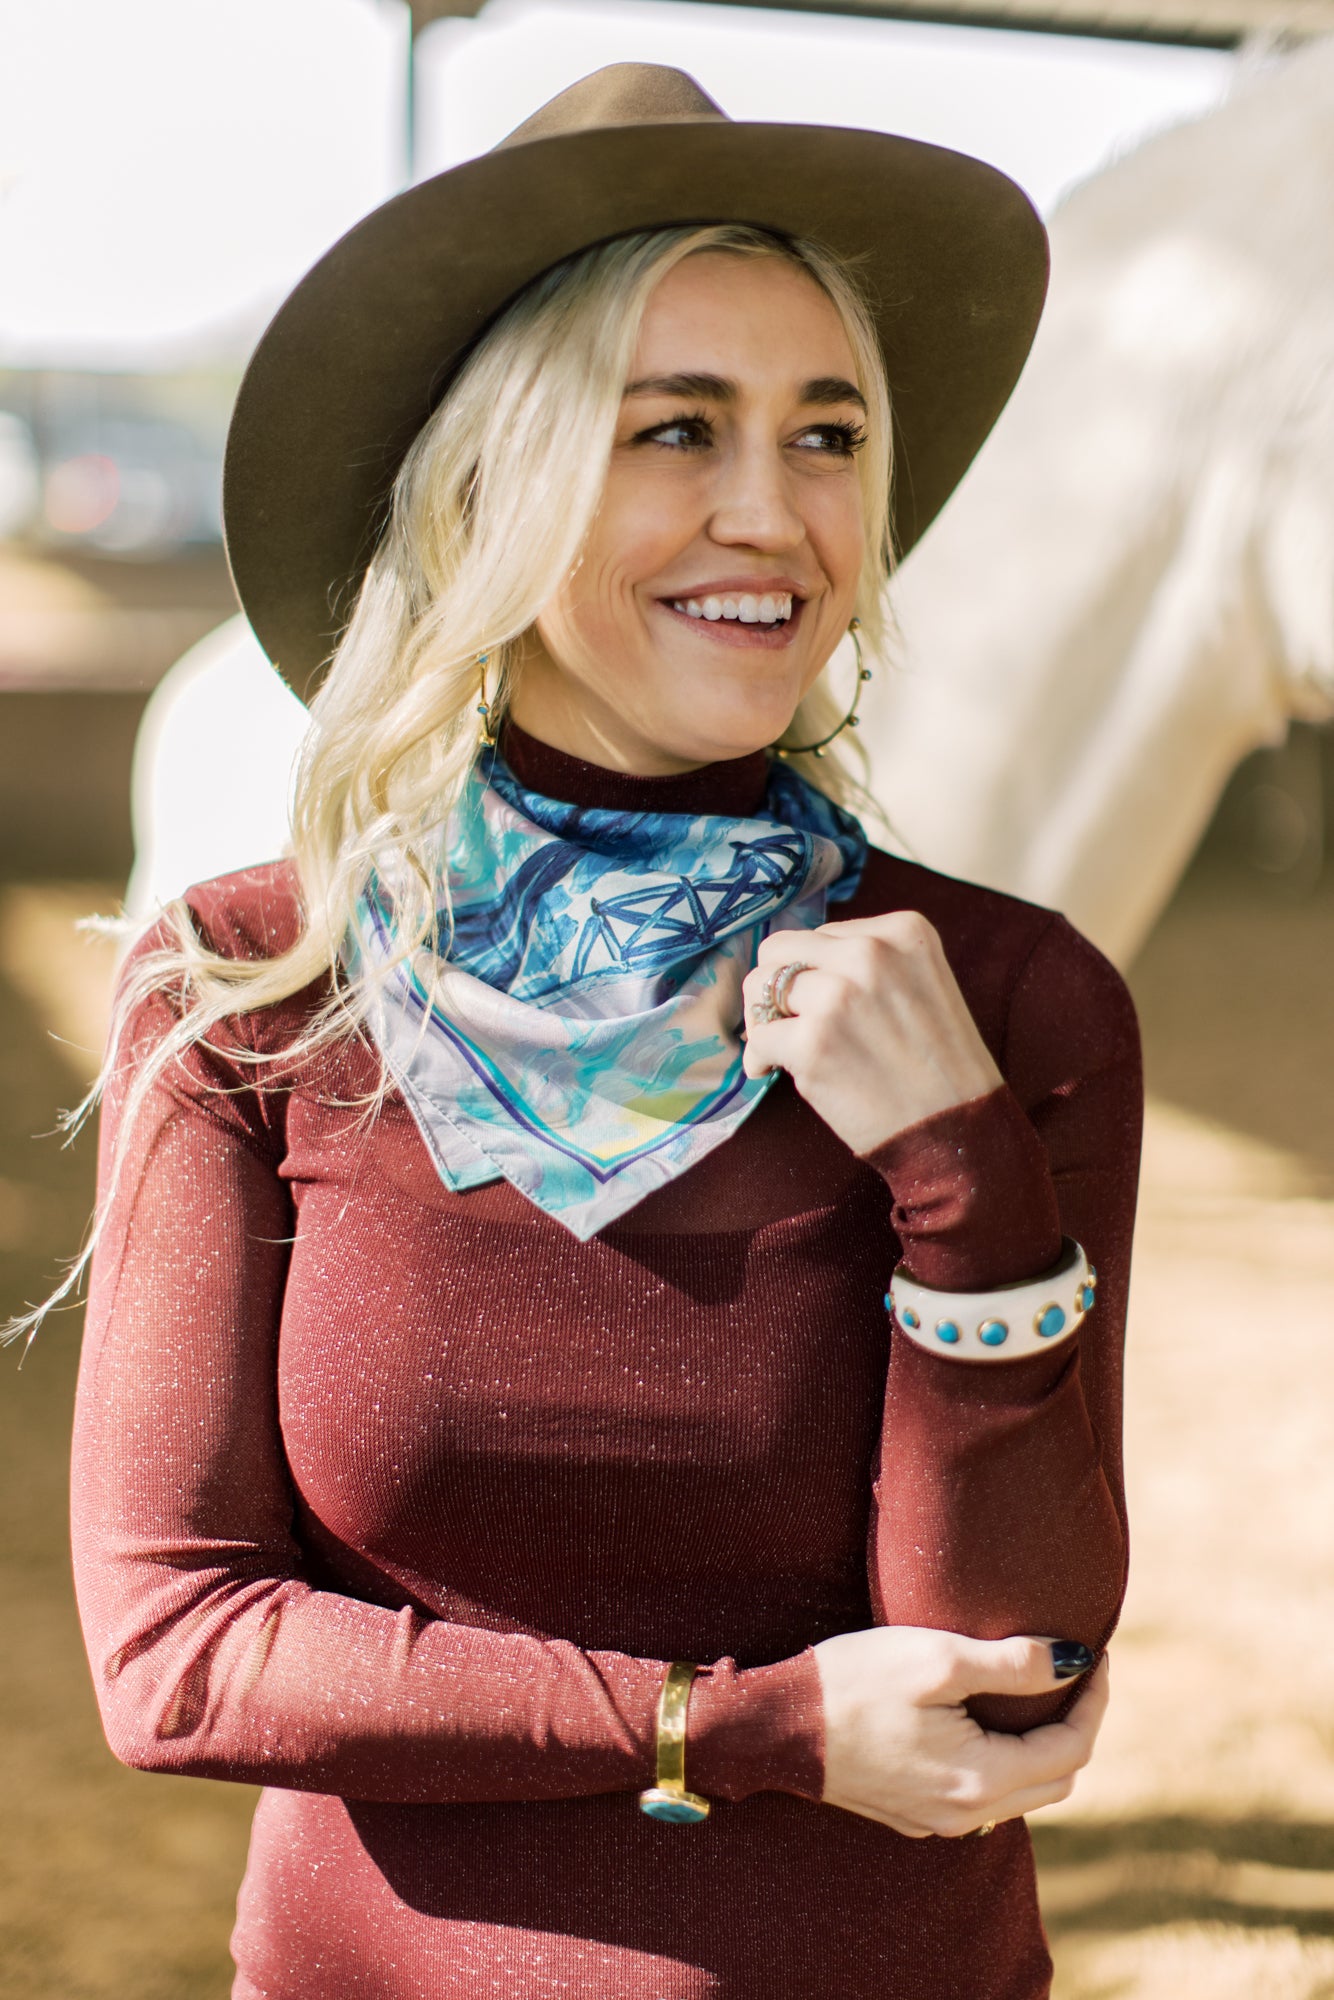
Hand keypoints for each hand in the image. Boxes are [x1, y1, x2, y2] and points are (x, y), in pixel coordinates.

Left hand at [741, 913, 1001, 1155]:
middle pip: (779, 949)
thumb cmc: (939, 1065)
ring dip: (763, 1019)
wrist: (958, 1129)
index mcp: (902, 931)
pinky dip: (758, 1058)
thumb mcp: (921, 983)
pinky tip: (773, 1072)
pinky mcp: (813, 1043)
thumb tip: (794, 966)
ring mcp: (839, 996)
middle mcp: (869, 953)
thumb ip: (869, 963)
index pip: (820, 934)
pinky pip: (758, 1038)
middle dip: (774, 986)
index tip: (821, 1005)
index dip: (812, 973)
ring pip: (760, 986)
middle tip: (785, 1021)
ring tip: (780, 1046)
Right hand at [813, 1625, 1108, 1837]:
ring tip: (1039, 1691)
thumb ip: (1013, 1664)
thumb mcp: (938, 1657)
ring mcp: (938, 1820)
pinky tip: (989, 1721)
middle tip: (1075, 1671)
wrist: (778, 1726)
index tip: (1096, 1653)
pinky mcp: (913, 1814)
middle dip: (1076, 1725)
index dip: (1093, 1700)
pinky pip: (983, 1796)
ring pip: (1021, 1793)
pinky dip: (1005, 1762)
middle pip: (1055, 1779)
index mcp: (981, 1779)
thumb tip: (1074, 1661)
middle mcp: (966, 1814)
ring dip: (1042, 1746)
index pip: (1071, 1748)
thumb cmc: (855, 1682)